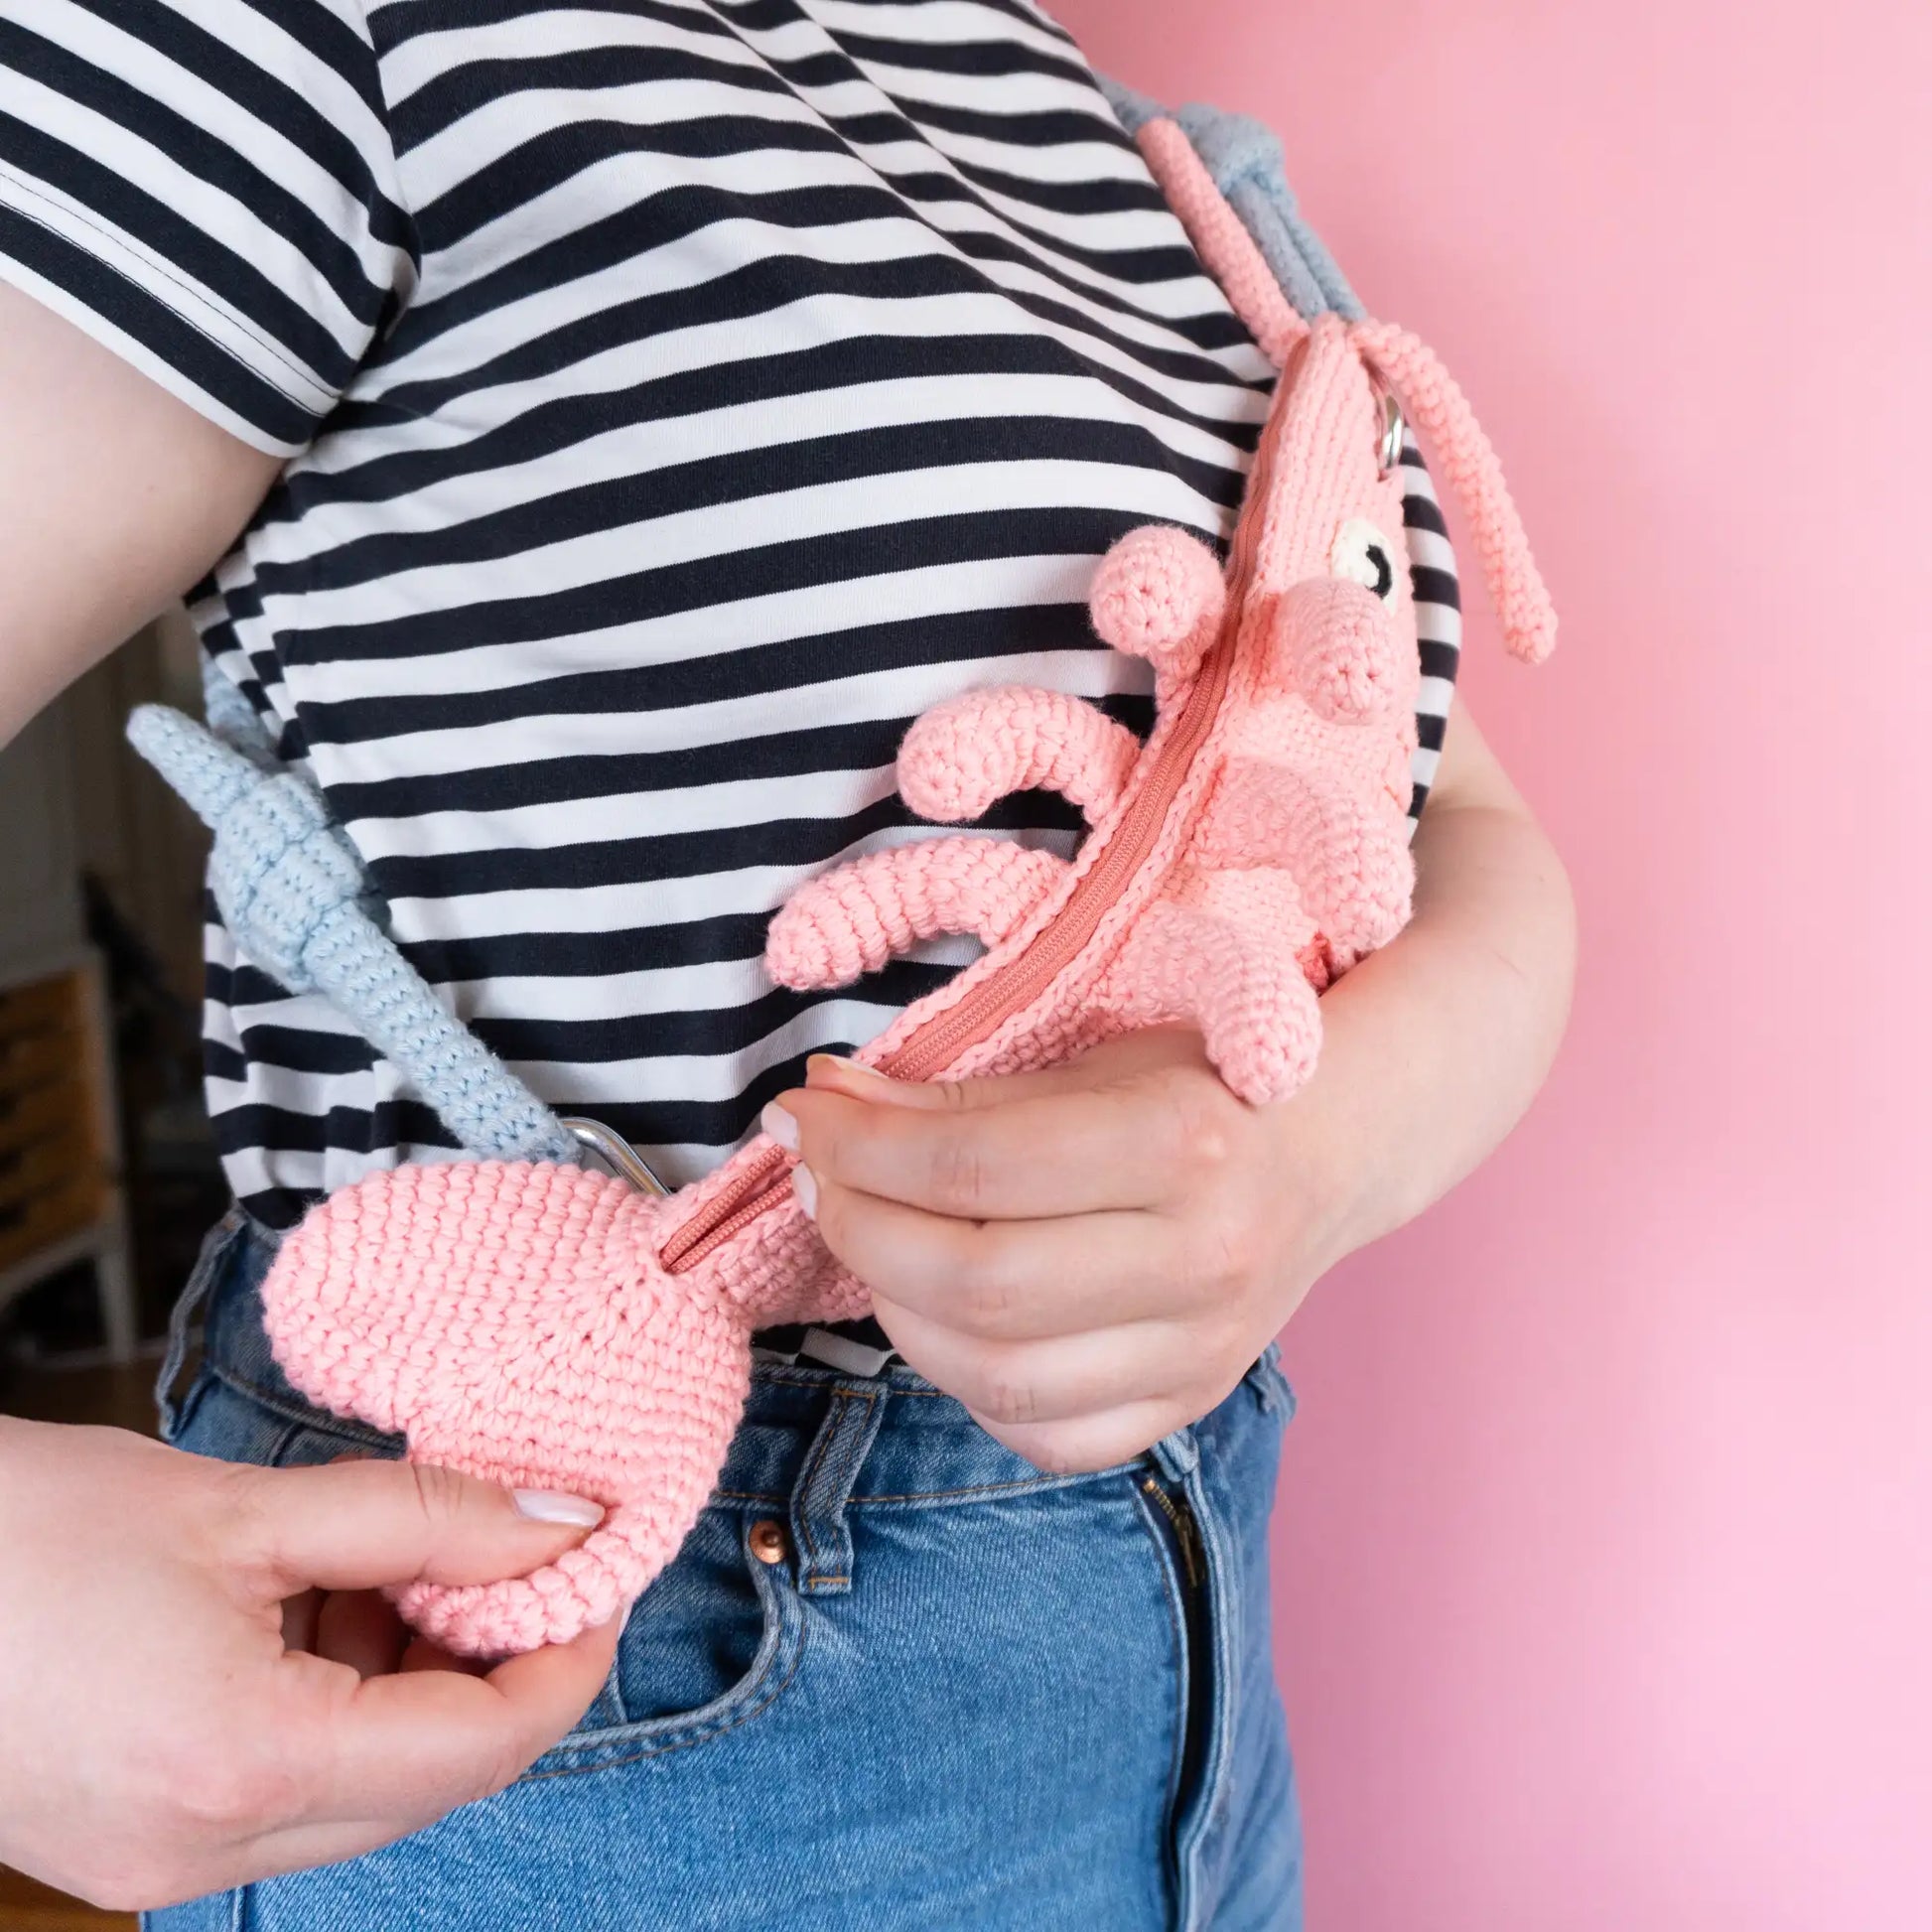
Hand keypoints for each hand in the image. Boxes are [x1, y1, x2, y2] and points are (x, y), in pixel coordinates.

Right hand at [0, 1420, 621, 1909]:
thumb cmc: (13, 1534)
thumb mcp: (241, 1505)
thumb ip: (421, 1516)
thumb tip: (555, 1522)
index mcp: (243, 1768)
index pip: (479, 1748)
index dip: (566, 1660)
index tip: (597, 1575)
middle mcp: (206, 1851)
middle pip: (432, 1781)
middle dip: (498, 1666)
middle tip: (516, 1553)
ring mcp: (163, 1863)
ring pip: (367, 1790)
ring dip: (417, 1678)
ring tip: (401, 1558)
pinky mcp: (136, 1840)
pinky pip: (293, 1790)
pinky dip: (342, 1699)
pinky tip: (329, 1600)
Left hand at [764, 703, 1577, 1476]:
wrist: (1348, 1134)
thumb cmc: (1210, 1069)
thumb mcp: (1099, 1051)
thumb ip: (966, 1091)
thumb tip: (828, 1106)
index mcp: (1186, 1143)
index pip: (970, 1168)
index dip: (857, 1144)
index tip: (803, 1109)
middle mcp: (1206, 1261)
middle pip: (972, 1283)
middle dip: (857, 1224)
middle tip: (816, 1174)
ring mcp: (1206, 1350)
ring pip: (995, 1377)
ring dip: (894, 1307)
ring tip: (871, 1236)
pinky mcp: (1191, 1401)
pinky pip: (1048, 1437)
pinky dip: (969, 1384)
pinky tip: (944, 1317)